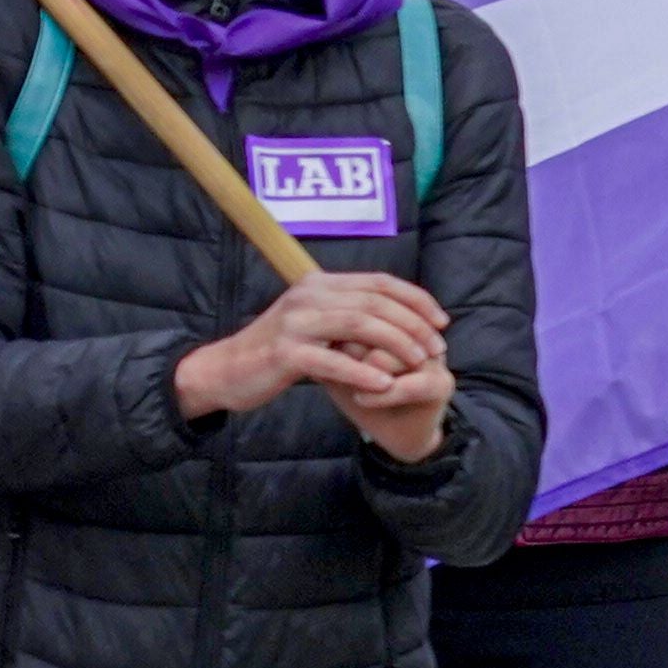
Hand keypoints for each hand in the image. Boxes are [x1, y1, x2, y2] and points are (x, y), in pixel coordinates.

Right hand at [172, 270, 449, 430]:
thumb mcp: (313, 323)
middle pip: (375, 302)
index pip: (379, 282)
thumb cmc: (277, 352)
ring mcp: (295, 323)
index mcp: (319, 284)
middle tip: (437, 347)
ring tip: (420, 362)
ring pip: (360, 324)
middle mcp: (308, 295)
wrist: (225, 371)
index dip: (416, 299)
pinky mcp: (285, 352)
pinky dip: (363, 372)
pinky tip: (385, 385)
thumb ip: (347, 314)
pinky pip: (333, 360)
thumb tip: (397, 314)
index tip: (442, 320)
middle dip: (414, 324)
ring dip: (397, 343)